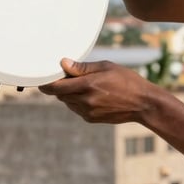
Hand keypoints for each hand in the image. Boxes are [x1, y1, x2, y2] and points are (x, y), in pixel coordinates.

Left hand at [39, 58, 156, 123]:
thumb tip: (63, 64)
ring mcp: (87, 112)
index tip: (41, 79)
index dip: (46, 83)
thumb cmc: (127, 81)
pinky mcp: (91, 119)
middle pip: (59, 94)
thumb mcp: (106, 67)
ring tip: (84, 85)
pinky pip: (76, 109)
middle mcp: (85, 101)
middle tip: (66, 76)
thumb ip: (82, 68)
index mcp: (87, 86)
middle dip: (59, 86)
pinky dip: (77, 101)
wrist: (142, 103)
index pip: (56, 86)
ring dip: (68, 94)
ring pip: (67, 102)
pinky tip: (91, 95)